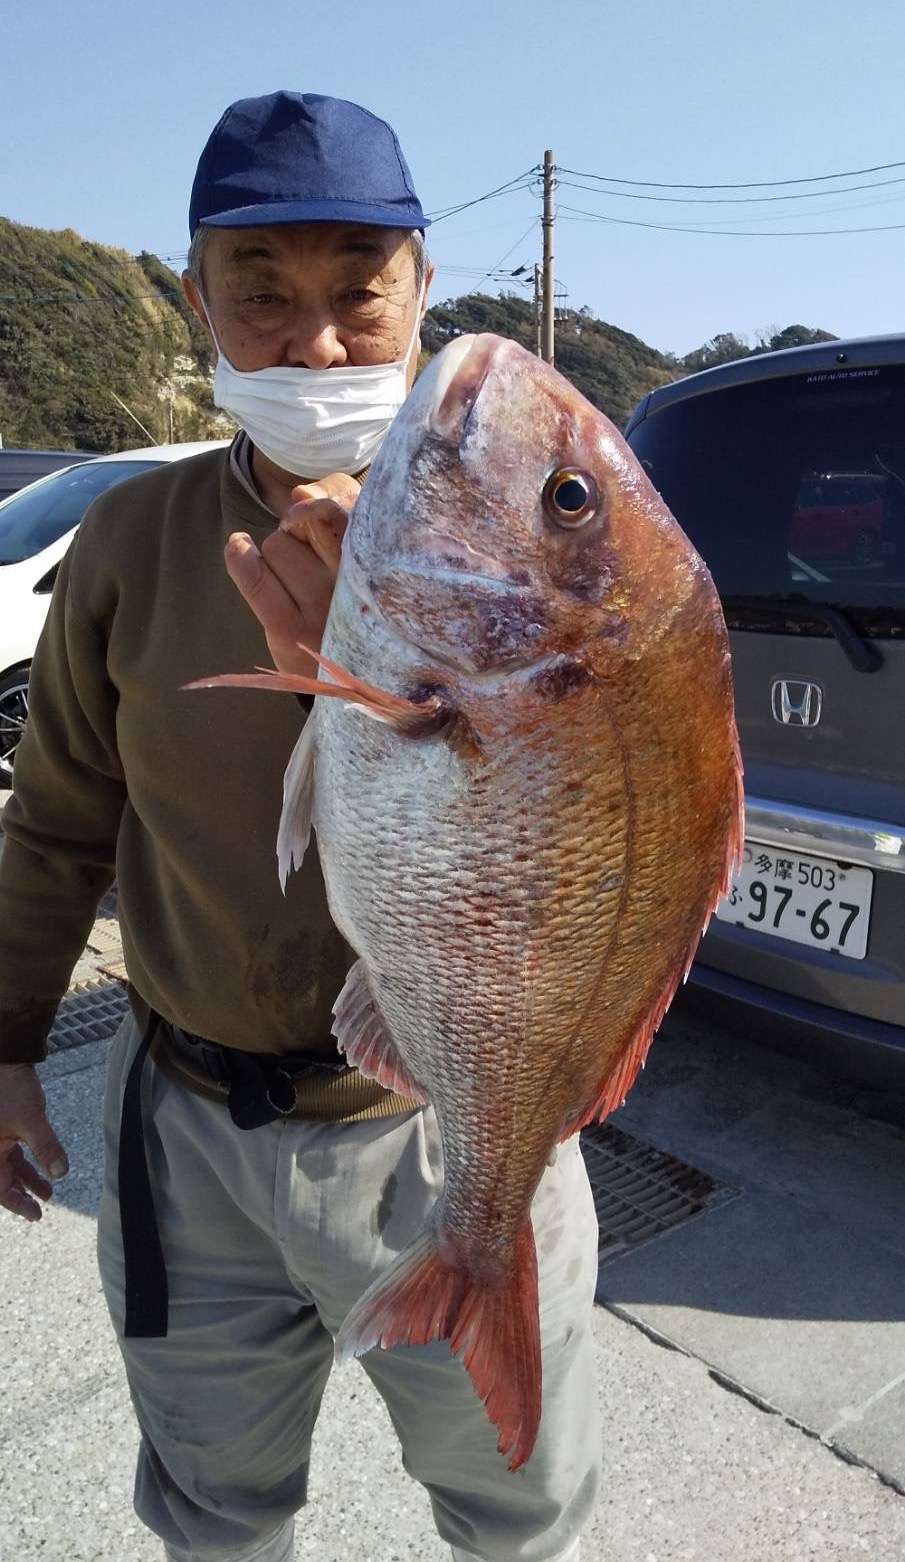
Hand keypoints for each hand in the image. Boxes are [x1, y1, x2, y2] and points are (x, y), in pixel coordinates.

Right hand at [0, 1064, 67, 1221]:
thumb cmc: (11, 1088)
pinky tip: (44, 1164)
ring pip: (7, 1165)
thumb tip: (61, 1174)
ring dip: (27, 1177)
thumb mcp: (32, 1121)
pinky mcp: (2, 1126)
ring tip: (48, 1190)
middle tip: (41, 1207)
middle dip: (22, 1194)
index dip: (18, 1204)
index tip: (37, 1215)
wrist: (5, 1057)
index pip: (0, 1189)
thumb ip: (46, 1148)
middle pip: (1, 1180)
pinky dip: (25, 1160)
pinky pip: (10, 1151)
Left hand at [225, 474, 358, 676]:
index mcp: (381, 569)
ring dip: (278, 553)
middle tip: (308, 554)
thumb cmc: (359, 605)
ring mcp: (323, 611)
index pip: (344, 511)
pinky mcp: (290, 630)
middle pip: (309, 522)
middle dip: (300, 529)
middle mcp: (357, 588)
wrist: (356, 679)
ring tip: (295, 580)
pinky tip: (239, 547)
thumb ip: (339, 510)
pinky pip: (255, 578)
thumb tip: (300, 493)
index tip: (317, 515)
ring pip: (278, 545)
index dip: (324, 505)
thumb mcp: (362, 557)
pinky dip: (241, 557)